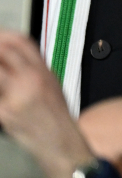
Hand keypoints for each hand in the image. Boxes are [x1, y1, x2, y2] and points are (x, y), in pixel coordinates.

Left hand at [0, 31, 94, 177]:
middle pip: (5, 52)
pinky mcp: (6, 112)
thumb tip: (12, 58)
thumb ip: (33, 68)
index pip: (21, 41)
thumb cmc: (55, 115)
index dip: (5, 36)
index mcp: (44, 70)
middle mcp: (32, 79)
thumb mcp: (52, 83)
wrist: (59, 140)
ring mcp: (18, 95)